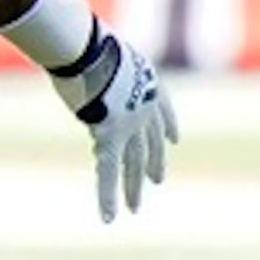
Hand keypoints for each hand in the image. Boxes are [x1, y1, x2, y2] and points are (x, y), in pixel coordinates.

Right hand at [61, 29, 173, 224]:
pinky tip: (111, 216)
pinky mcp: (110, 138)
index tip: (175, 140)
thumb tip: (83, 60)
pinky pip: (109, 174)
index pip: (163, 112)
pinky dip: (109, 196)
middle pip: (150, 144)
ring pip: (133, 165)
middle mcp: (145, 109)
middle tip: (158, 180)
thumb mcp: (106, 53)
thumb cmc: (90, 43)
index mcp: (150, 85)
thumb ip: (104, 66)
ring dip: (132, 190)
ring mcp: (130, 127)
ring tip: (134, 209)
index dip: (168, 127)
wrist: (91, 49)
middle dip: (153, 164)